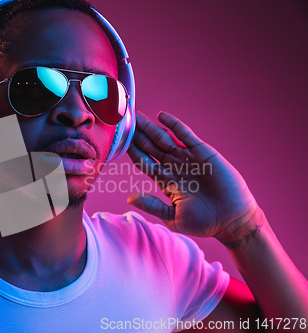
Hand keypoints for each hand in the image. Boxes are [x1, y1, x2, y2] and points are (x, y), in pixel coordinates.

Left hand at [127, 111, 260, 241]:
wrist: (233, 219)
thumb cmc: (204, 223)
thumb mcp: (173, 217)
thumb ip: (152, 205)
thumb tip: (129, 197)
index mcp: (165, 181)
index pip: (144, 162)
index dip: (133, 152)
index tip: (120, 141)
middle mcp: (174, 167)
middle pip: (151, 147)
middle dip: (138, 136)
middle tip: (125, 122)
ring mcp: (187, 159)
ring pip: (164, 139)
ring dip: (151, 128)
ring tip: (138, 117)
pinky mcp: (202, 152)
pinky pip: (185, 135)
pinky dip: (174, 125)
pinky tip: (161, 116)